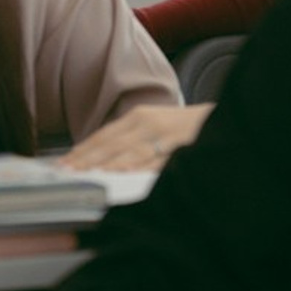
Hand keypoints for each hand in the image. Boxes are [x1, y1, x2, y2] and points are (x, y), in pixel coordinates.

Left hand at [56, 104, 211, 171]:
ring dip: (105, 163)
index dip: (82, 150)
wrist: (227, 119)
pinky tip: (123, 172)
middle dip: (86, 159)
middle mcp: (149, 122)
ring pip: (129, 151)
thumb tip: (105, 161)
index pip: (104, 135)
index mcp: (140, 117)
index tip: (63, 163)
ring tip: (84, 174)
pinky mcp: (181, 144)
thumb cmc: (189, 129)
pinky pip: (156, 158)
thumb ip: (133, 142)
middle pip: (111, 143)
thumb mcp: (157, 128)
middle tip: (65, 172)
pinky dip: (138, 165)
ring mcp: (165, 133)